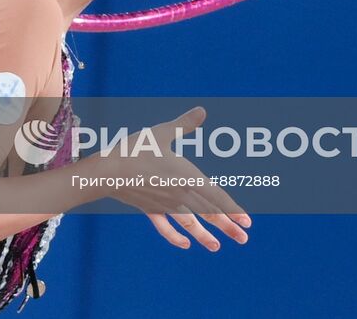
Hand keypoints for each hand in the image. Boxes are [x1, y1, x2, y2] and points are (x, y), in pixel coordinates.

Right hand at [97, 106, 251, 247]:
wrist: (108, 171)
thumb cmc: (135, 149)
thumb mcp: (161, 133)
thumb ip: (183, 124)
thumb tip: (202, 110)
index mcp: (187, 176)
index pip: (216, 196)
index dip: (233, 209)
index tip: (248, 222)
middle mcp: (180, 195)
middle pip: (207, 212)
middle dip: (227, 226)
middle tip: (243, 239)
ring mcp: (165, 205)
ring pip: (189, 224)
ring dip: (204, 235)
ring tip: (216, 247)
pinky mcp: (150, 209)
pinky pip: (164, 227)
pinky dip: (174, 237)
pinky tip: (184, 245)